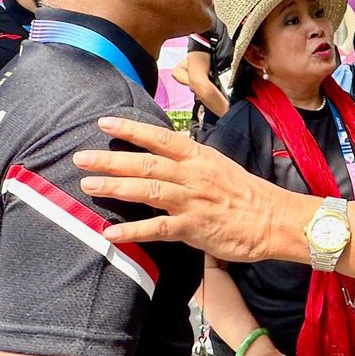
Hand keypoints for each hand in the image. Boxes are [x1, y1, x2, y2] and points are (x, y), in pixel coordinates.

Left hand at [73, 118, 279, 259]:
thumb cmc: (245, 194)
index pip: (160, 138)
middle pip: (146, 163)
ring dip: (116, 187)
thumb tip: (163, 157)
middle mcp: (193, 175)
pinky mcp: (195, 228)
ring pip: (148, 190)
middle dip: (111, 160)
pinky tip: (111, 232)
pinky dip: (133, 230)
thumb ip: (189, 162)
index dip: (131, 129)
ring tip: (88, 186)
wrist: (273, 219)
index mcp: (199, 157)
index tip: (104, 122)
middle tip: (81, 158)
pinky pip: (158, 228)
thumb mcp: (218, 166)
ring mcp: (193, 201)